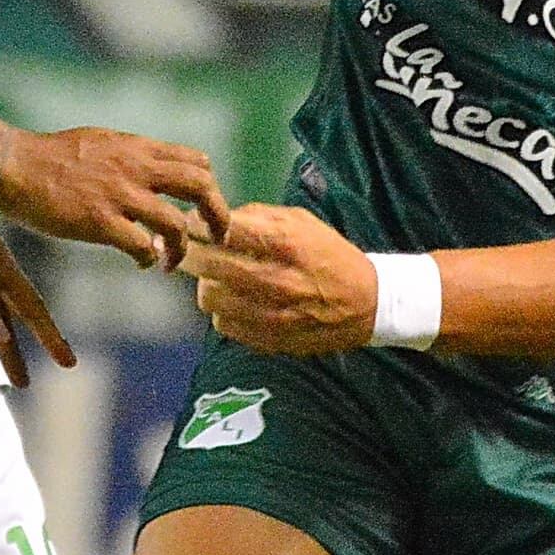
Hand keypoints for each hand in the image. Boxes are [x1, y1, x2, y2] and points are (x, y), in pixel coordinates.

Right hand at [0, 127, 228, 269]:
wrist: (12, 164)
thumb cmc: (47, 157)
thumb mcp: (98, 142)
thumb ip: (126, 158)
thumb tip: (143, 174)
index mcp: (137, 148)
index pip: (195, 161)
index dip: (207, 186)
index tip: (200, 207)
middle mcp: (136, 168)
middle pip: (201, 186)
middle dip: (217, 215)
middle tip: (215, 236)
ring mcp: (119, 195)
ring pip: (176, 224)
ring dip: (181, 249)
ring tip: (170, 263)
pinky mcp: (100, 221)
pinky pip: (142, 246)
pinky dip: (149, 259)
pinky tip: (142, 262)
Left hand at [181, 203, 406, 353]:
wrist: (366, 304)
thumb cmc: (329, 255)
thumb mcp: (301, 221)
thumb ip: (257, 216)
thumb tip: (214, 217)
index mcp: (283, 242)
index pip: (220, 229)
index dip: (197, 224)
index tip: (193, 224)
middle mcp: (272, 277)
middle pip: (204, 263)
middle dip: (189, 253)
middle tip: (188, 250)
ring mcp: (268, 312)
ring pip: (207, 295)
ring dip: (208, 284)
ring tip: (220, 278)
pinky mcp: (266, 338)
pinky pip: (222, 322)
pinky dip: (224, 310)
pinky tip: (238, 302)